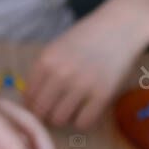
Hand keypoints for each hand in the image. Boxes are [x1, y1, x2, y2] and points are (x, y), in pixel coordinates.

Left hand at [26, 3, 147, 127]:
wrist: (121, 25)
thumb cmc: (86, 38)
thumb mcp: (57, 48)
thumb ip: (42, 72)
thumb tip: (29, 103)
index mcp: (46, 61)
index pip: (28, 98)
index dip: (32, 106)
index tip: (40, 107)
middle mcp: (61, 74)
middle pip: (41, 112)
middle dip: (46, 115)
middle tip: (55, 110)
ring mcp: (82, 85)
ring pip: (59, 120)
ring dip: (64, 118)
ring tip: (72, 107)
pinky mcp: (102, 94)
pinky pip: (82, 123)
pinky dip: (82, 120)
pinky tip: (86, 109)